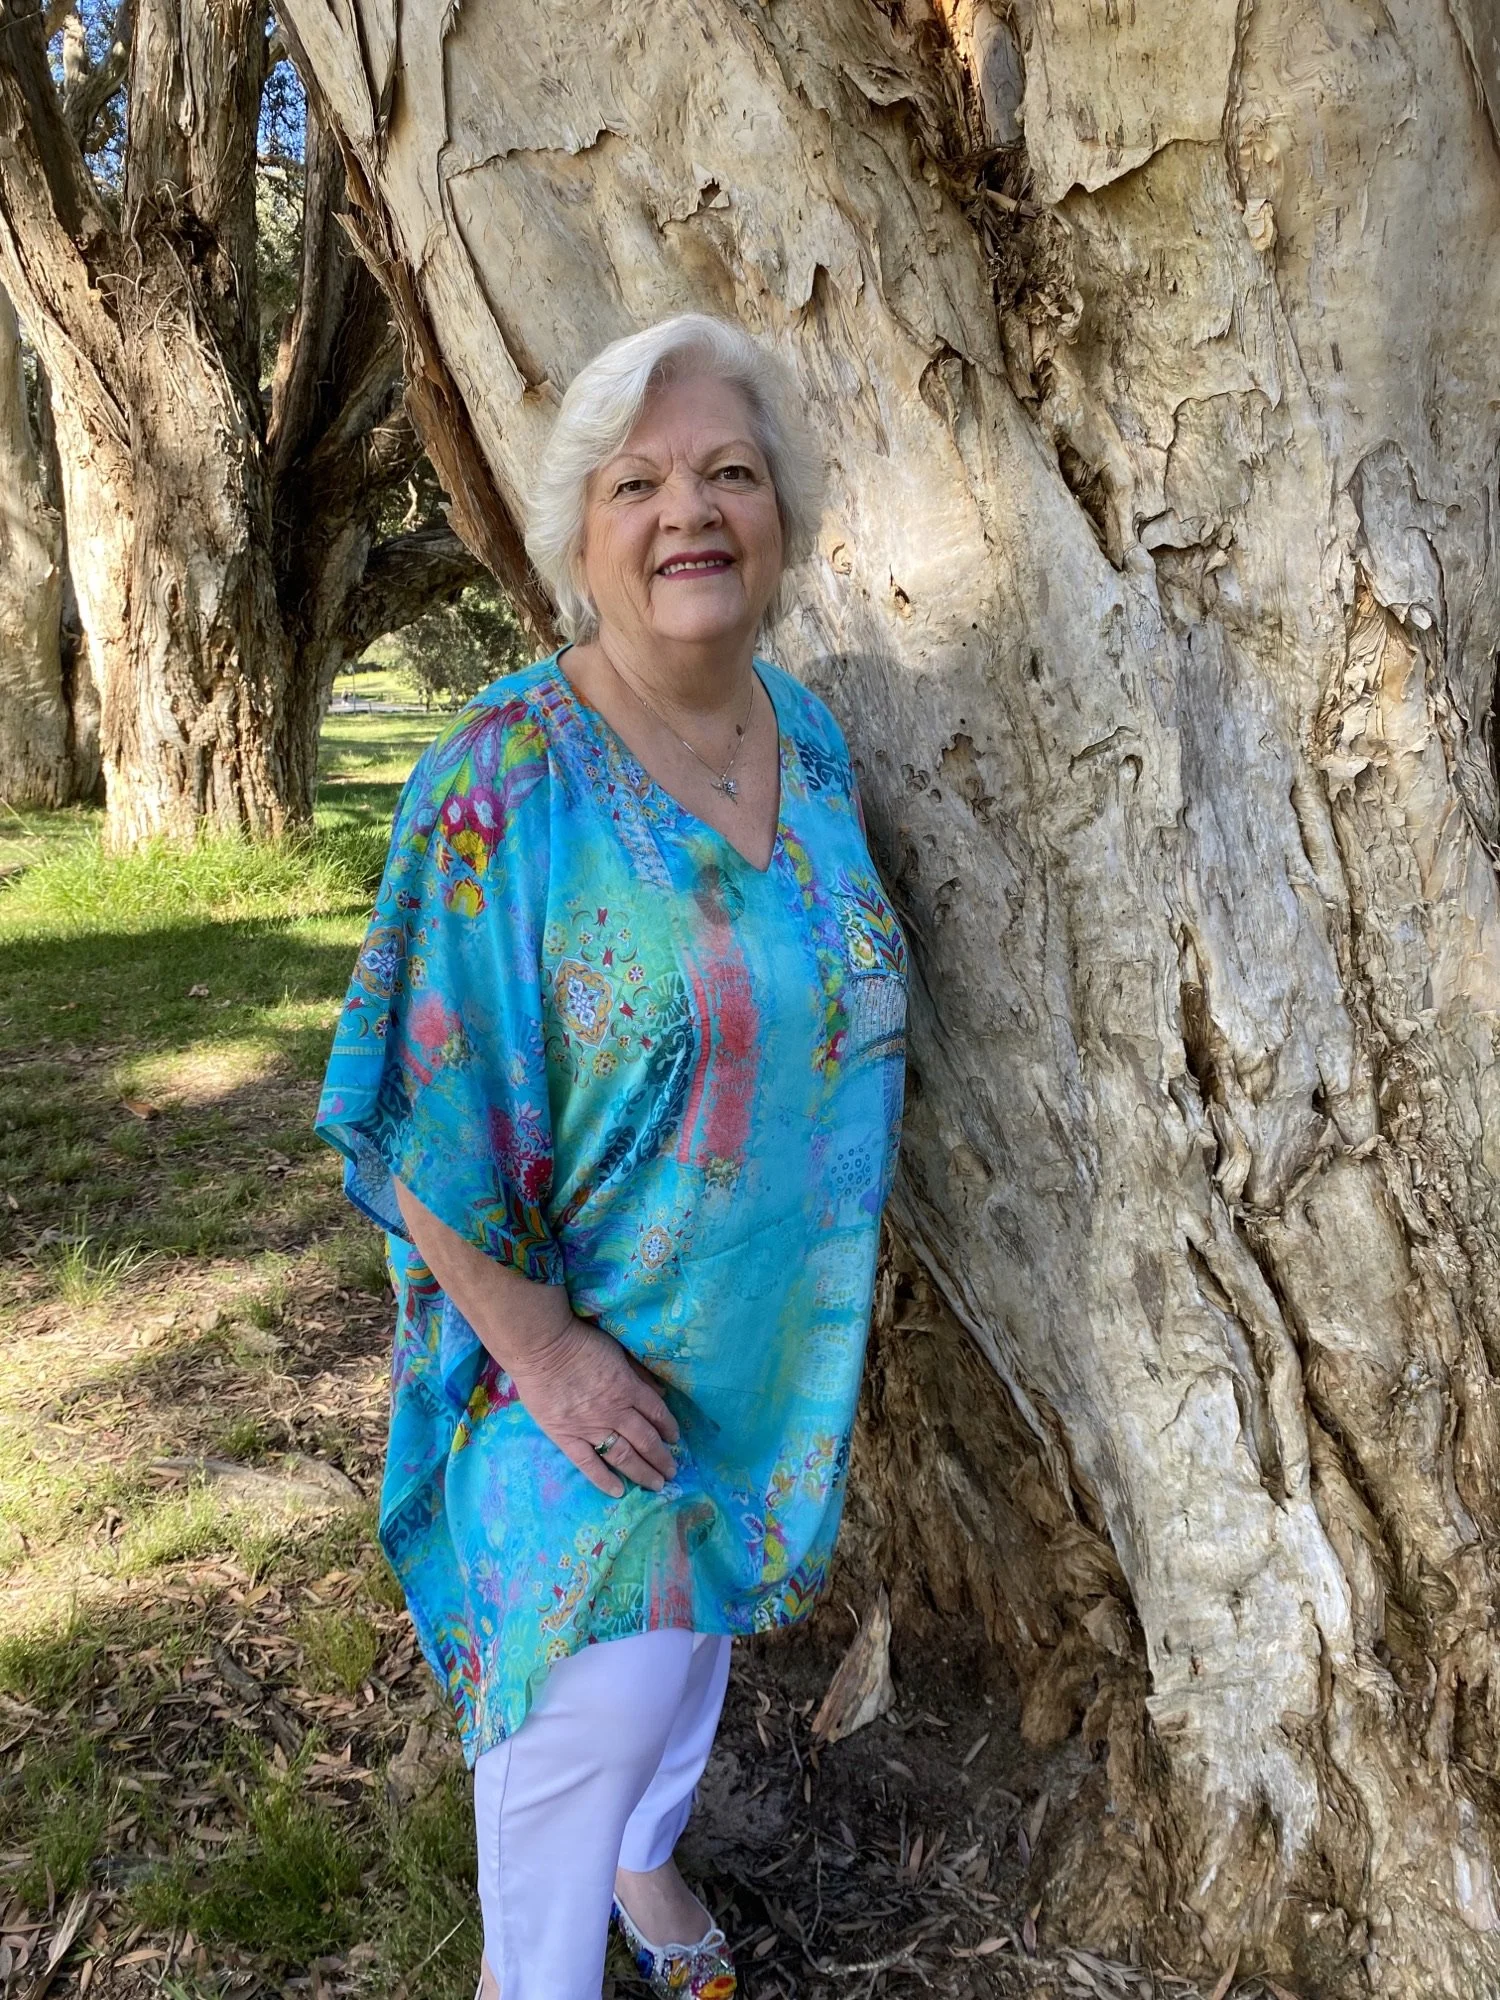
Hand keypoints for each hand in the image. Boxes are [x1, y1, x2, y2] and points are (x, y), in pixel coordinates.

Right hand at [505, 1316, 680, 1497]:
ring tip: (657, 1484)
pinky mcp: (566, 1436)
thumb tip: (661, 1394)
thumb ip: (639, 1373)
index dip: (668, 1427)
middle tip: (672, 1472)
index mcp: (628, 1388)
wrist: (541, 1347)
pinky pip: (588, 1464)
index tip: (675, 1439)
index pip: (656, 1412)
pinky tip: (618, 1491)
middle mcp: (615, 1412)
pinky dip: (604, 1479)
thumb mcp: (618, 1350)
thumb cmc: (579, 1341)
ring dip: (643, 1471)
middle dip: (662, 1457)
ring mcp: (590, 1427)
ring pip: (623, 1455)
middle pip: (645, 1439)